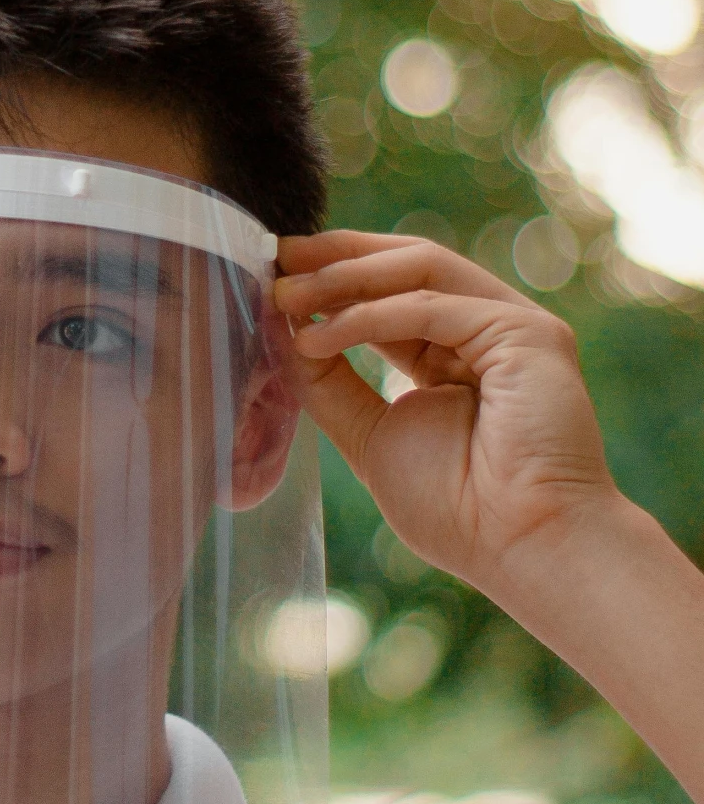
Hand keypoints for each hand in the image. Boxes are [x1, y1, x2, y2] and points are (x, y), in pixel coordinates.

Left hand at [274, 233, 619, 618]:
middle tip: (277, 255)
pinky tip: (319, 335)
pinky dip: (369, 315)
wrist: (520, 547)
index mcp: (456, 354)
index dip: (335, 279)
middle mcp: (488, 330)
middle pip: (409, 267)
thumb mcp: (369, 433)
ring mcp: (513, 326)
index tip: (274, 273)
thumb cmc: (456, 509)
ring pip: (422, 270)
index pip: (393, 295)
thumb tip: (279, 327)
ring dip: (347, 276)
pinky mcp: (528, 333)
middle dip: (338, 258)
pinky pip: (432, 307)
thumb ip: (328, 382)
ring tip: (286, 292)